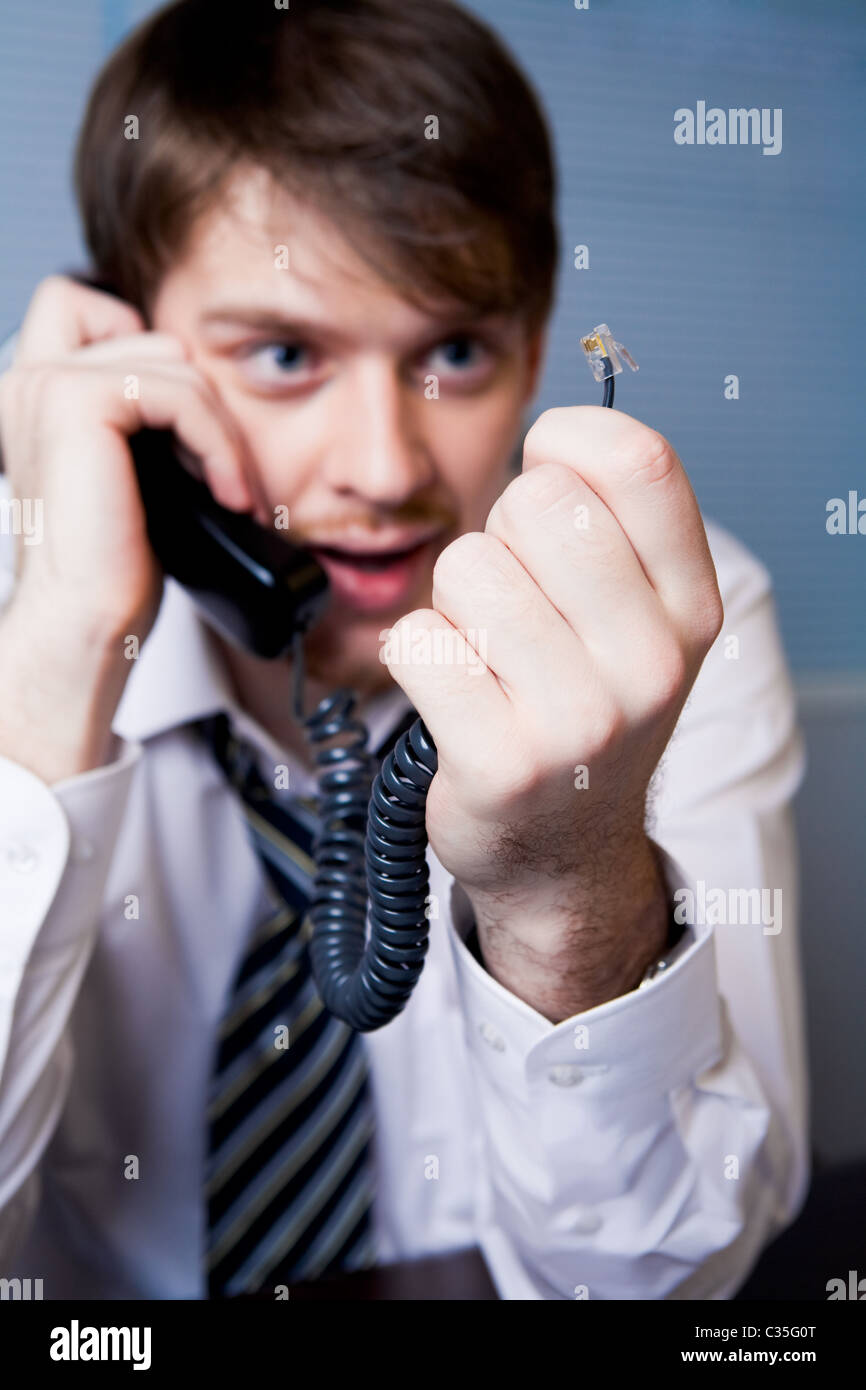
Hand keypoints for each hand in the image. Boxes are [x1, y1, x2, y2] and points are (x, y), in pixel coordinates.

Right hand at [0, 275, 258, 779]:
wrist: (83, 620)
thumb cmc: (106, 568)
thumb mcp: (132, 473)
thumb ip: (147, 417)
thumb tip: (208, 396)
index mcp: (36, 395)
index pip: (91, 309)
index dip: (152, 355)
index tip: (189, 436)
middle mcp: (30, 381)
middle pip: (150, 331)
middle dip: (202, 401)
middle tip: (221, 471)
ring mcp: (48, 385)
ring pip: (176, 363)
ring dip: (221, 432)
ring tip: (231, 491)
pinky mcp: (79, 401)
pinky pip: (181, 393)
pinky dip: (219, 444)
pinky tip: (226, 492)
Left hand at [383, 407, 722, 1017]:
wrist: (562, 852)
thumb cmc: (585, 711)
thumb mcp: (640, 621)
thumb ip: (618, 525)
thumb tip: (554, 438)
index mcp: (692, 608)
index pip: (640, 460)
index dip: (568, 442)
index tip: (546, 474)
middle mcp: (651, 662)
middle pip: (536, 501)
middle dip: (502, 536)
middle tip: (515, 606)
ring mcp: (580, 718)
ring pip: (465, 567)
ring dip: (455, 606)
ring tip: (489, 661)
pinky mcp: (501, 762)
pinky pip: (415, 641)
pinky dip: (418, 659)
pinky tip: (458, 699)